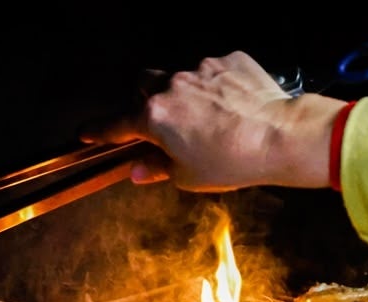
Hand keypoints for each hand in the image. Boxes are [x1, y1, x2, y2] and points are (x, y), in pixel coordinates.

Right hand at [84, 51, 346, 191]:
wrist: (281, 137)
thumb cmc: (234, 161)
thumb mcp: (189, 176)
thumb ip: (158, 168)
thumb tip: (138, 170)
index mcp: (155, 116)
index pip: (117, 124)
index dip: (100, 131)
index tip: (87, 134)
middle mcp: (172, 85)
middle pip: (145, 86)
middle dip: (148, 101)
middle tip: (165, 123)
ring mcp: (201, 69)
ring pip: (182, 77)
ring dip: (188, 94)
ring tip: (212, 118)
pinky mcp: (229, 61)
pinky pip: (214, 71)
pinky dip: (218, 86)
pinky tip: (234, 107)